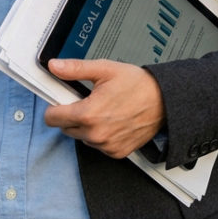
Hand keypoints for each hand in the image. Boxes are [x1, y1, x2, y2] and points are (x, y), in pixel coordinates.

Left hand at [44, 59, 164, 158]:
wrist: (165, 100)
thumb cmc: (138, 85)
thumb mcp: (105, 70)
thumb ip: (75, 69)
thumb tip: (55, 66)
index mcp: (88, 114)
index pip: (52, 118)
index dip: (55, 106)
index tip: (63, 100)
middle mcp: (95, 134)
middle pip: (65, 128)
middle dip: (72, 115)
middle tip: (90, 101)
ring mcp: (106, 145)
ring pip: (82, 137)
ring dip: (87, 127)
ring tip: (105, 111)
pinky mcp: (116, 152)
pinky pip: (98, 146)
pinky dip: (102, 136)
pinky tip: (113, 122)